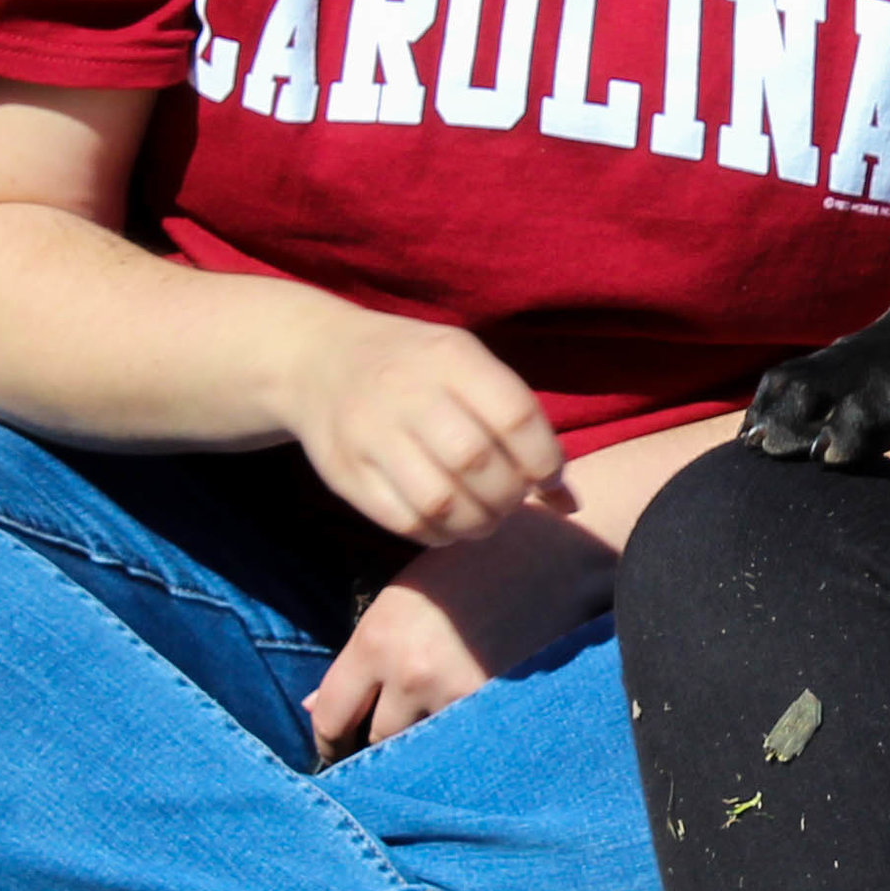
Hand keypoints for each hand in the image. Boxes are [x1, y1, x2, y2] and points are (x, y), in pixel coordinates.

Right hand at [280, 307, 567, 545]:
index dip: (544, 459)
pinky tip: (450, 523)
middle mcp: (406, 390)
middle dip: (509, 496)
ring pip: (440, 500)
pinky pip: (404, 521)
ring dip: (478, 523)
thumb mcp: (465, 366)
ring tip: (485, 517)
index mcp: (448, 355)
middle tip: (511, 501)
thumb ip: (518, 422)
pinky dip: (440, 535)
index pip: (514, 415)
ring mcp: (370, 433)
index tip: (548, 478)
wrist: (319, 360)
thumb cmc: (415, 369)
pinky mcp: (345, 473)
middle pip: (476, 462)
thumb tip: (570, 502)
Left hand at [304, 507, 617, 754]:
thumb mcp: (406, 592)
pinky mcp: (498, 708)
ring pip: (425, 745)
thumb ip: (363, 652)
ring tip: (444, 716)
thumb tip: (312, 709)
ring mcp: (456, 694)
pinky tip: (475, 721)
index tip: (336, 746)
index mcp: (378, 637)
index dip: (329, 738)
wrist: (557, 555)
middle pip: (378, 738)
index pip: (332, 715)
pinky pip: (467, 743)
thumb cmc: (477, 562)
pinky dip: (467, 737)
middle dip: (384, 732)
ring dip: (429, 737)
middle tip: (399, 726)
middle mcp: (410, 672)